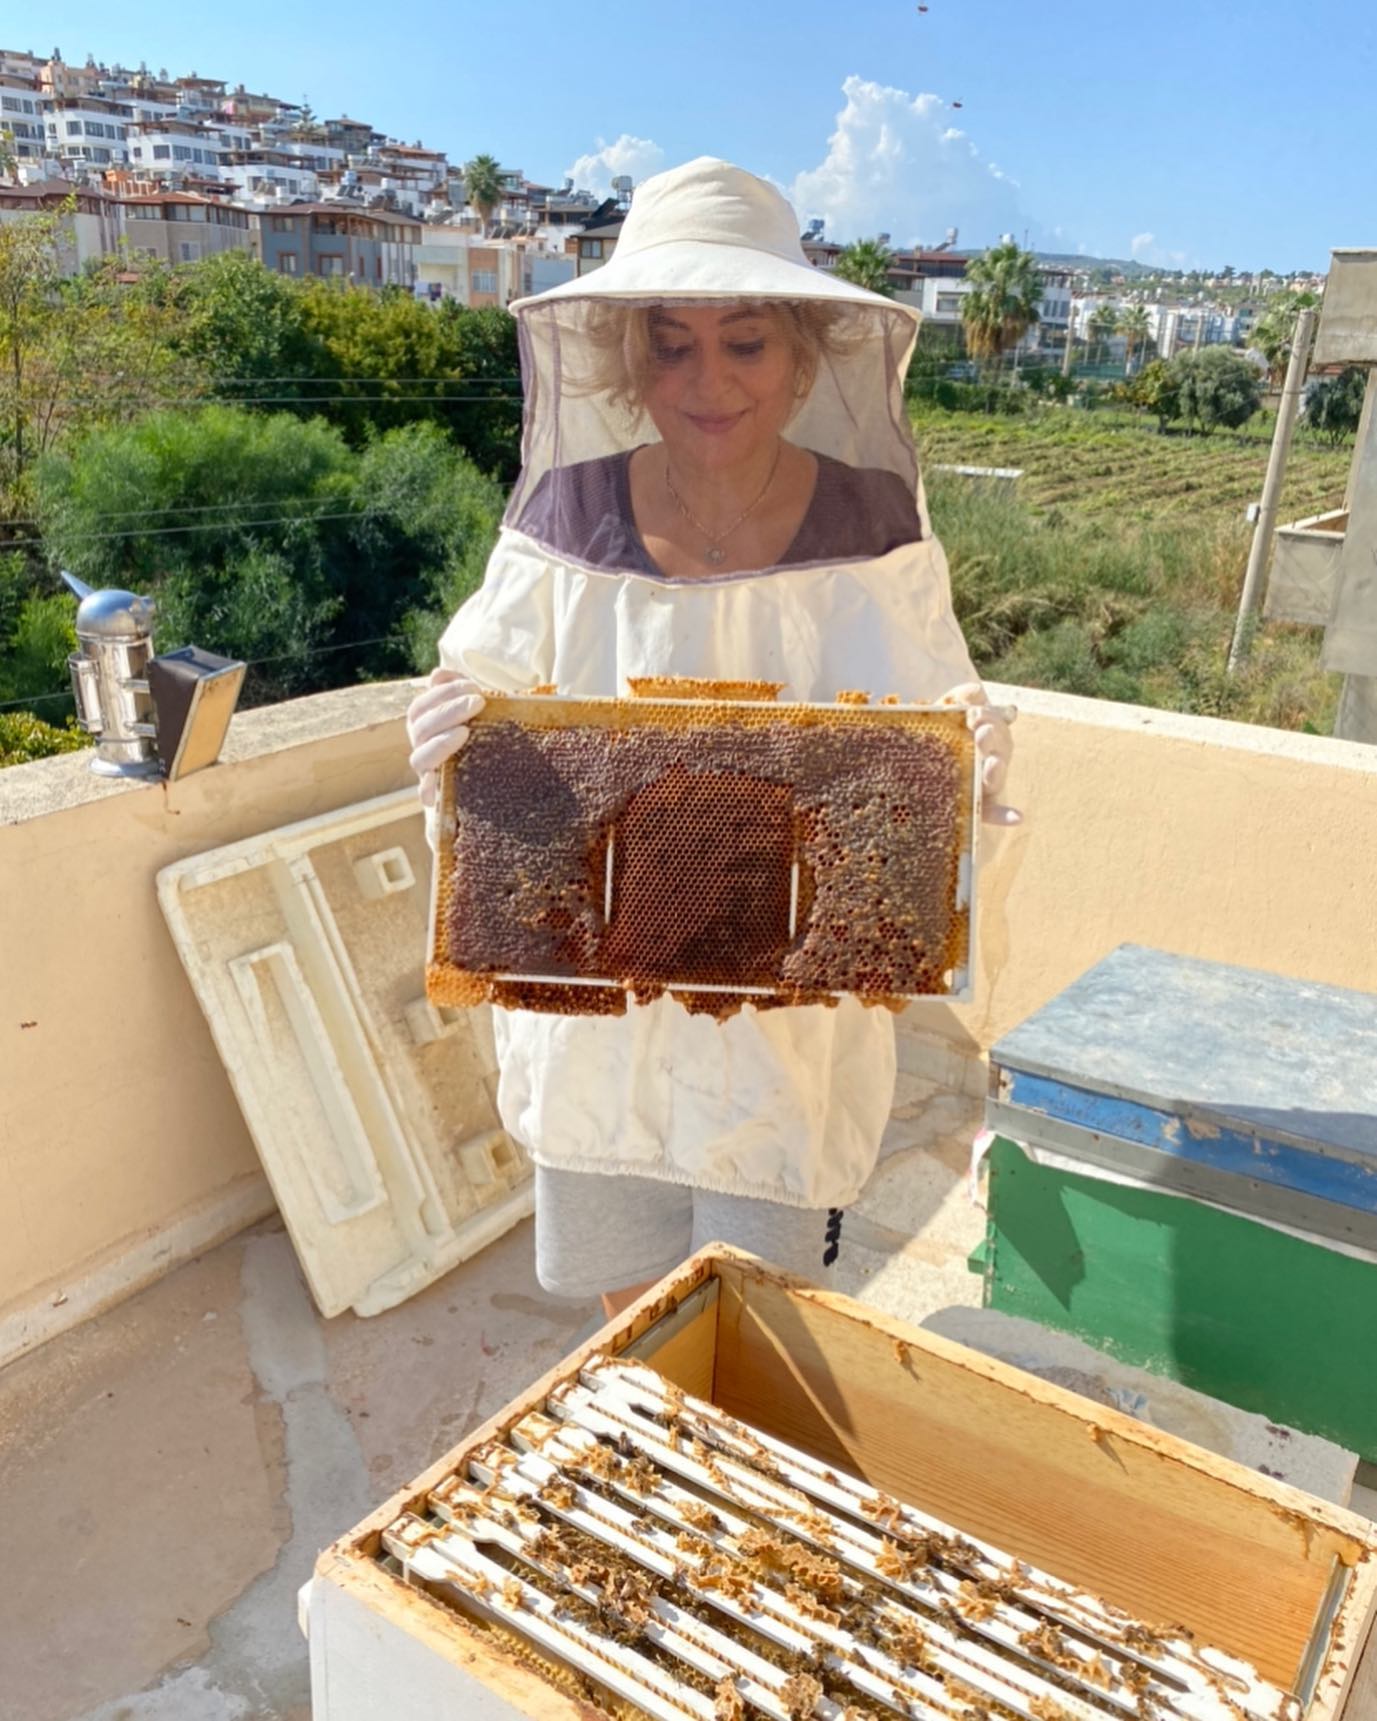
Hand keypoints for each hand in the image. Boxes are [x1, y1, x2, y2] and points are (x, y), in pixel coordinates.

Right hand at [406, 668, 485, 807]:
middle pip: (420, 728)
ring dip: (440, 743)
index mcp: (424, 726)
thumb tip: (437, 673)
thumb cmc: (480, 740)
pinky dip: (427, 788)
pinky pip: (424, 794)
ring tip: (464, 732)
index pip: (422, 706)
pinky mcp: (436, 797)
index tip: (473, 686)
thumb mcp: (474, 713)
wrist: (487, 786)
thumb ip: (458, 691)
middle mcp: (421, 747)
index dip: (442, 694)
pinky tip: (436, 780)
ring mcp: (427, 772)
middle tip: (477, 701)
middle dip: (448, 711)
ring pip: (420, 757)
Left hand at [940, 682, 1021, 827]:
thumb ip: (957, 701)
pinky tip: (1017, 817)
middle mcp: (989, 757)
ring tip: (992, 764)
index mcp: (984, 733)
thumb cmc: (930, 743)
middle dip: (993, 737)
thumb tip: (976, 691)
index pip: (996, 720)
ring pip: (997, 775)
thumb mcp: (940, 719)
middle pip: (1001, 745)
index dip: (990, 715)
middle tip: (980, 733)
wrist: (909, 781)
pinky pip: (992, 813)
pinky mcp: (977, 808)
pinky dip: (1005, 815)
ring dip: (996, 769)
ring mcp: (985, 783)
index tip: (972, 713)